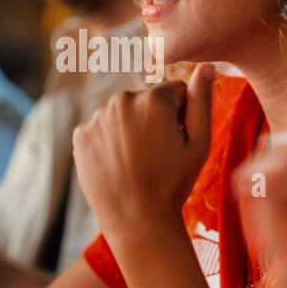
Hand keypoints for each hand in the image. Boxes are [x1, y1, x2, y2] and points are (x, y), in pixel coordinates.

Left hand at [72, 63, 214, 247]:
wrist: (137, 221)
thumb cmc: (173, 183)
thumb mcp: (199, 144)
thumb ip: (202, 100)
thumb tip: (206, 66)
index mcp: (152, 99)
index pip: (174, 90)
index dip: (181, 115)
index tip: (176, 141)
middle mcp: (120, 101)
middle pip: (145, 99)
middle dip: (154, 118)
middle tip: (157, 154)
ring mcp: (96, 118)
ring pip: (122, 113)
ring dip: (131, 128)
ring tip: (137, 161)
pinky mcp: (81, 136)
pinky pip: (101, 128)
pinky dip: (109, 141)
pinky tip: (118, 164)